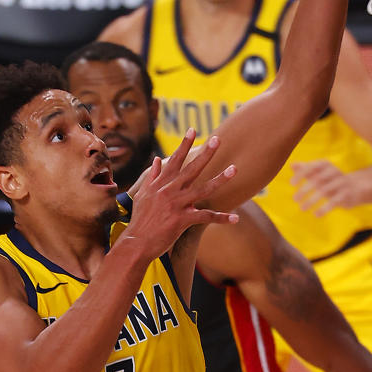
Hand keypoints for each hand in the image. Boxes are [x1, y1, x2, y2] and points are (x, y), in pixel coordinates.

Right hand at [124, 130, 238, 259]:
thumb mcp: (143, 195)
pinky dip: (221, 218)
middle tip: (217, 138)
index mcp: (161, 184)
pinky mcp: (182, 220)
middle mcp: (169, 191)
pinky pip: (206, 217)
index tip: (193, 129)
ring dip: (220, 179)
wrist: (137, 242)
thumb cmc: (140, 220)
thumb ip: (152, 177)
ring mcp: (176, 204)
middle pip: (191, 169)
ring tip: (234, 169)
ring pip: (203, 189)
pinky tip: (235, 218)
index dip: (184, 144)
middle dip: (205, 153)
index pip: (175, 160)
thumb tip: (157, 159)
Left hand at [292, 159, 364, 215]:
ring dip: (312, 200)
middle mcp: (334, 171)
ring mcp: (341, 183)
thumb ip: (306, 169)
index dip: (301, 174)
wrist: (355, 187)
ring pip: (324, 191)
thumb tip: (292, 165)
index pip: (312, 167)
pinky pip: (334, 202)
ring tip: (302, 208)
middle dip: (304, 189)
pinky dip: (324, 209)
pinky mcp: (346, 194)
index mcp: (325, 165)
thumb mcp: (319, 173)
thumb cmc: (330, 180)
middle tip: (295, 199)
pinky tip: (316, 214)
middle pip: (317, 180)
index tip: (291, 183)